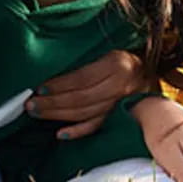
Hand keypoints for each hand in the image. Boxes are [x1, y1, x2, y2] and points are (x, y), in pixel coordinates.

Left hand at [27, 50, 148, 138]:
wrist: (151, 71)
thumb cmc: (123, 56)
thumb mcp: (109, 48)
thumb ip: (86, 56)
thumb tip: (52, 62)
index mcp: (116, 64)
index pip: (81, 78)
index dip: (59, 85)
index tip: (39, 88)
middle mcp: (121, 85)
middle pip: (81, 98)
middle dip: (52, 103)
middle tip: (30, 104)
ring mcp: (121, 104)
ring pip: (86, 114)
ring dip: (59, 116)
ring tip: (38, 113)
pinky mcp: (121, 117)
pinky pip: (97, 127)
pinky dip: (78, 131)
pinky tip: (61, 133)